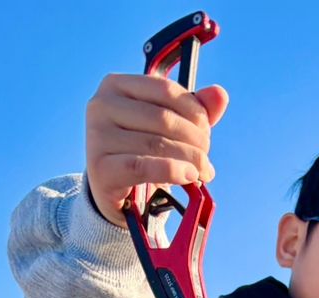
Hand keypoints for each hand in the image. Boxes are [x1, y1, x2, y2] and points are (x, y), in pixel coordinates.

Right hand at [85, 74, 228, 226]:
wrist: (116, 192)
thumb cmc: (144, 152)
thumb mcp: (168, 128)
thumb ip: (195, 111)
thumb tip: (220, 95)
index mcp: (117, 85)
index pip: (166, 89)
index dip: (195, 112)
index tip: (207, 134)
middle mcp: (102, 105)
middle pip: (164, 118)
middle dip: (195, 141)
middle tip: (206, 160)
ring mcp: (97, 136)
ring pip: (157, 144)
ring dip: (190, 160)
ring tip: (203, 172)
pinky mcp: (100, 167)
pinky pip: (143, 166)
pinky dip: (173, 171)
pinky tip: (189, 177)